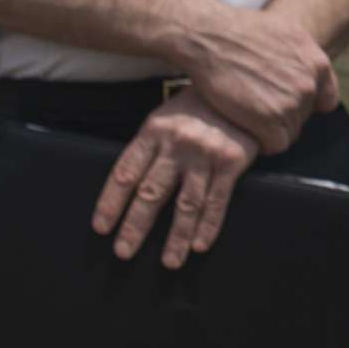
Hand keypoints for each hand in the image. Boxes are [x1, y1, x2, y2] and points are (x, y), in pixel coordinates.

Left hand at [91, 90, 259, 267]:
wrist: (246, 86)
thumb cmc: (200, 105)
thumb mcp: (168, 116)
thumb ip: (152, 146)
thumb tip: (129, 187)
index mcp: (154, 130)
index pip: (125, 173)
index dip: (111, 202)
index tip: (102, 227)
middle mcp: (178, 142)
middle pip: (151, 192)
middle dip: (136, 226)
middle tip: (124, 252)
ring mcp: (206, 153)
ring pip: (186, 203)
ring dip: (176, 237)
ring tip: (169, 261)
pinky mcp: (233, 160)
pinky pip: (217, 199)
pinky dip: (208, 225)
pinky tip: (199, 245)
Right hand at [173, 2, 338, 153]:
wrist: (212, 38)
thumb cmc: (240, 31)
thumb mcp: (286, 33)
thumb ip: (302, 57)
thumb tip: (306, 71)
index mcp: (318, 63)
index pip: (327, 100)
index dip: (307, 105)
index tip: (288, 104)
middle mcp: (309, 84)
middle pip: (304, 116)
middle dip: (284, 115)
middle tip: (259, 108)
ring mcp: (291, 103)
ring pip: (290, 131)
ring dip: (271, 129)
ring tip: (250, 117)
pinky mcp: (270, 119)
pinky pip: (276, 144)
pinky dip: (263, 143)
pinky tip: (247, 130)